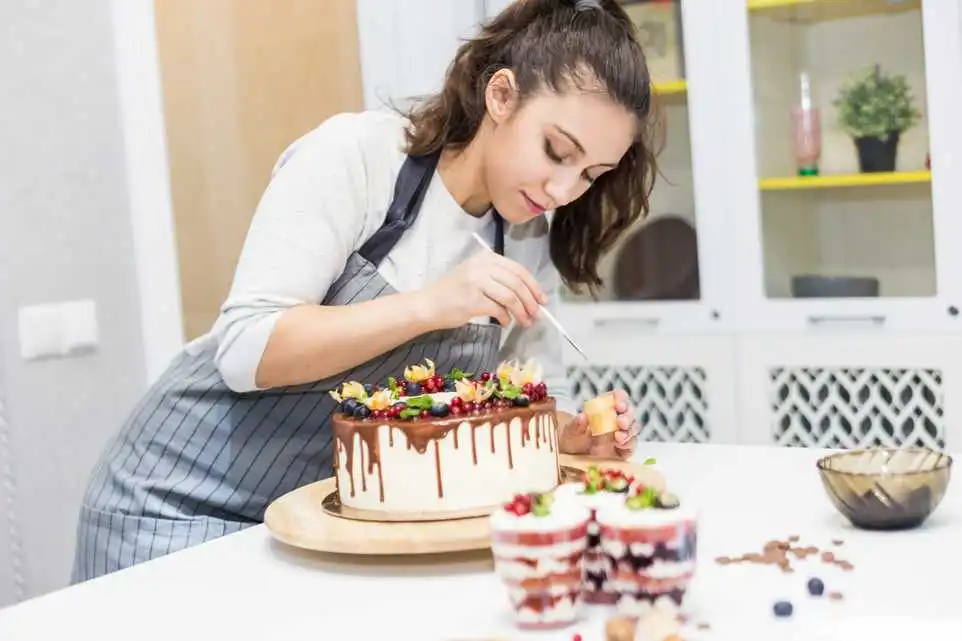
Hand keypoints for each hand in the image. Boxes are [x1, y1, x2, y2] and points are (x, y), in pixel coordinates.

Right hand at [421, 251, 546, 328]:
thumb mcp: (476, 276)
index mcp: (486, 257)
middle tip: (537, 315)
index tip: (542, 300)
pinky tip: (505, 322)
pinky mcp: (473, 300)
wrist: (428, 304)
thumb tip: (529, 295)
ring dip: (522, 312)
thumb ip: (499, 280)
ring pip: (511, 297)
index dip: (534, 286)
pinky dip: (506, 318)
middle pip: (517, 284)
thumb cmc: (454, 293)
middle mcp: (482, 266)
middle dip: (531, 302)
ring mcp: (477, 282)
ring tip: (525, 322)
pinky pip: (499, 309)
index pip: (518, 270)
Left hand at [559, 389, 639, 459]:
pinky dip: (628, 444)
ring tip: (618, 437)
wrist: (573, 456)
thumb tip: (583, 417)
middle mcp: (616, 419)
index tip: (618, 405)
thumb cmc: (572, 438)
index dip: (621, 398)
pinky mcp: (624, 449)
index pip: (618, 397)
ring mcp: (622, 434)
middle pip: (629, 412)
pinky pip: (631, 445)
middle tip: (620, 422)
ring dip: (629, 430)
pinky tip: (620, 445)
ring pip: (633, 427)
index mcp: (605, 407)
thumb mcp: (570, 432)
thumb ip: (576, 425)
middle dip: (627, 416)